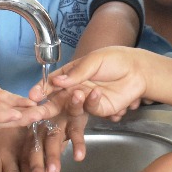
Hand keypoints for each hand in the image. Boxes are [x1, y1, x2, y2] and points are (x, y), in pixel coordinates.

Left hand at [21, 112, 88, 171]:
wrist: (74, 93)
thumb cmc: (59, 122)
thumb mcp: (50, 141)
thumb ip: (45, 162)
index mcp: (33, 136)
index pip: (27, 157)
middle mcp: (42, 129)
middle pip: (36, 150)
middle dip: (36, 168)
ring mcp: (57, 122)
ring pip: (52, 141)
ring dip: (52, 158)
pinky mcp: (75, 117)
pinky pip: (76, 131)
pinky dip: (78, 144)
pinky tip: (79, 157)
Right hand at [29, 47, 147, 119]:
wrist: (138, 70)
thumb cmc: (116, 60)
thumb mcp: (94, 61)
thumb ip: (76, 73)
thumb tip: (56, 81)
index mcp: (72, 75)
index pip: (53, 83)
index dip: (42, 89)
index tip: (33, 95)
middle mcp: (77, 89)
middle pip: (58, 100)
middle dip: (48, 106)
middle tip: (38, 111)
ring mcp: (88, 100)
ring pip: (73, 108)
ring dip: (73, 103)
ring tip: (78, 94)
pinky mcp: (100, 109)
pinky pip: (91, 110)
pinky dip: (93, 103)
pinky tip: (98, 93)